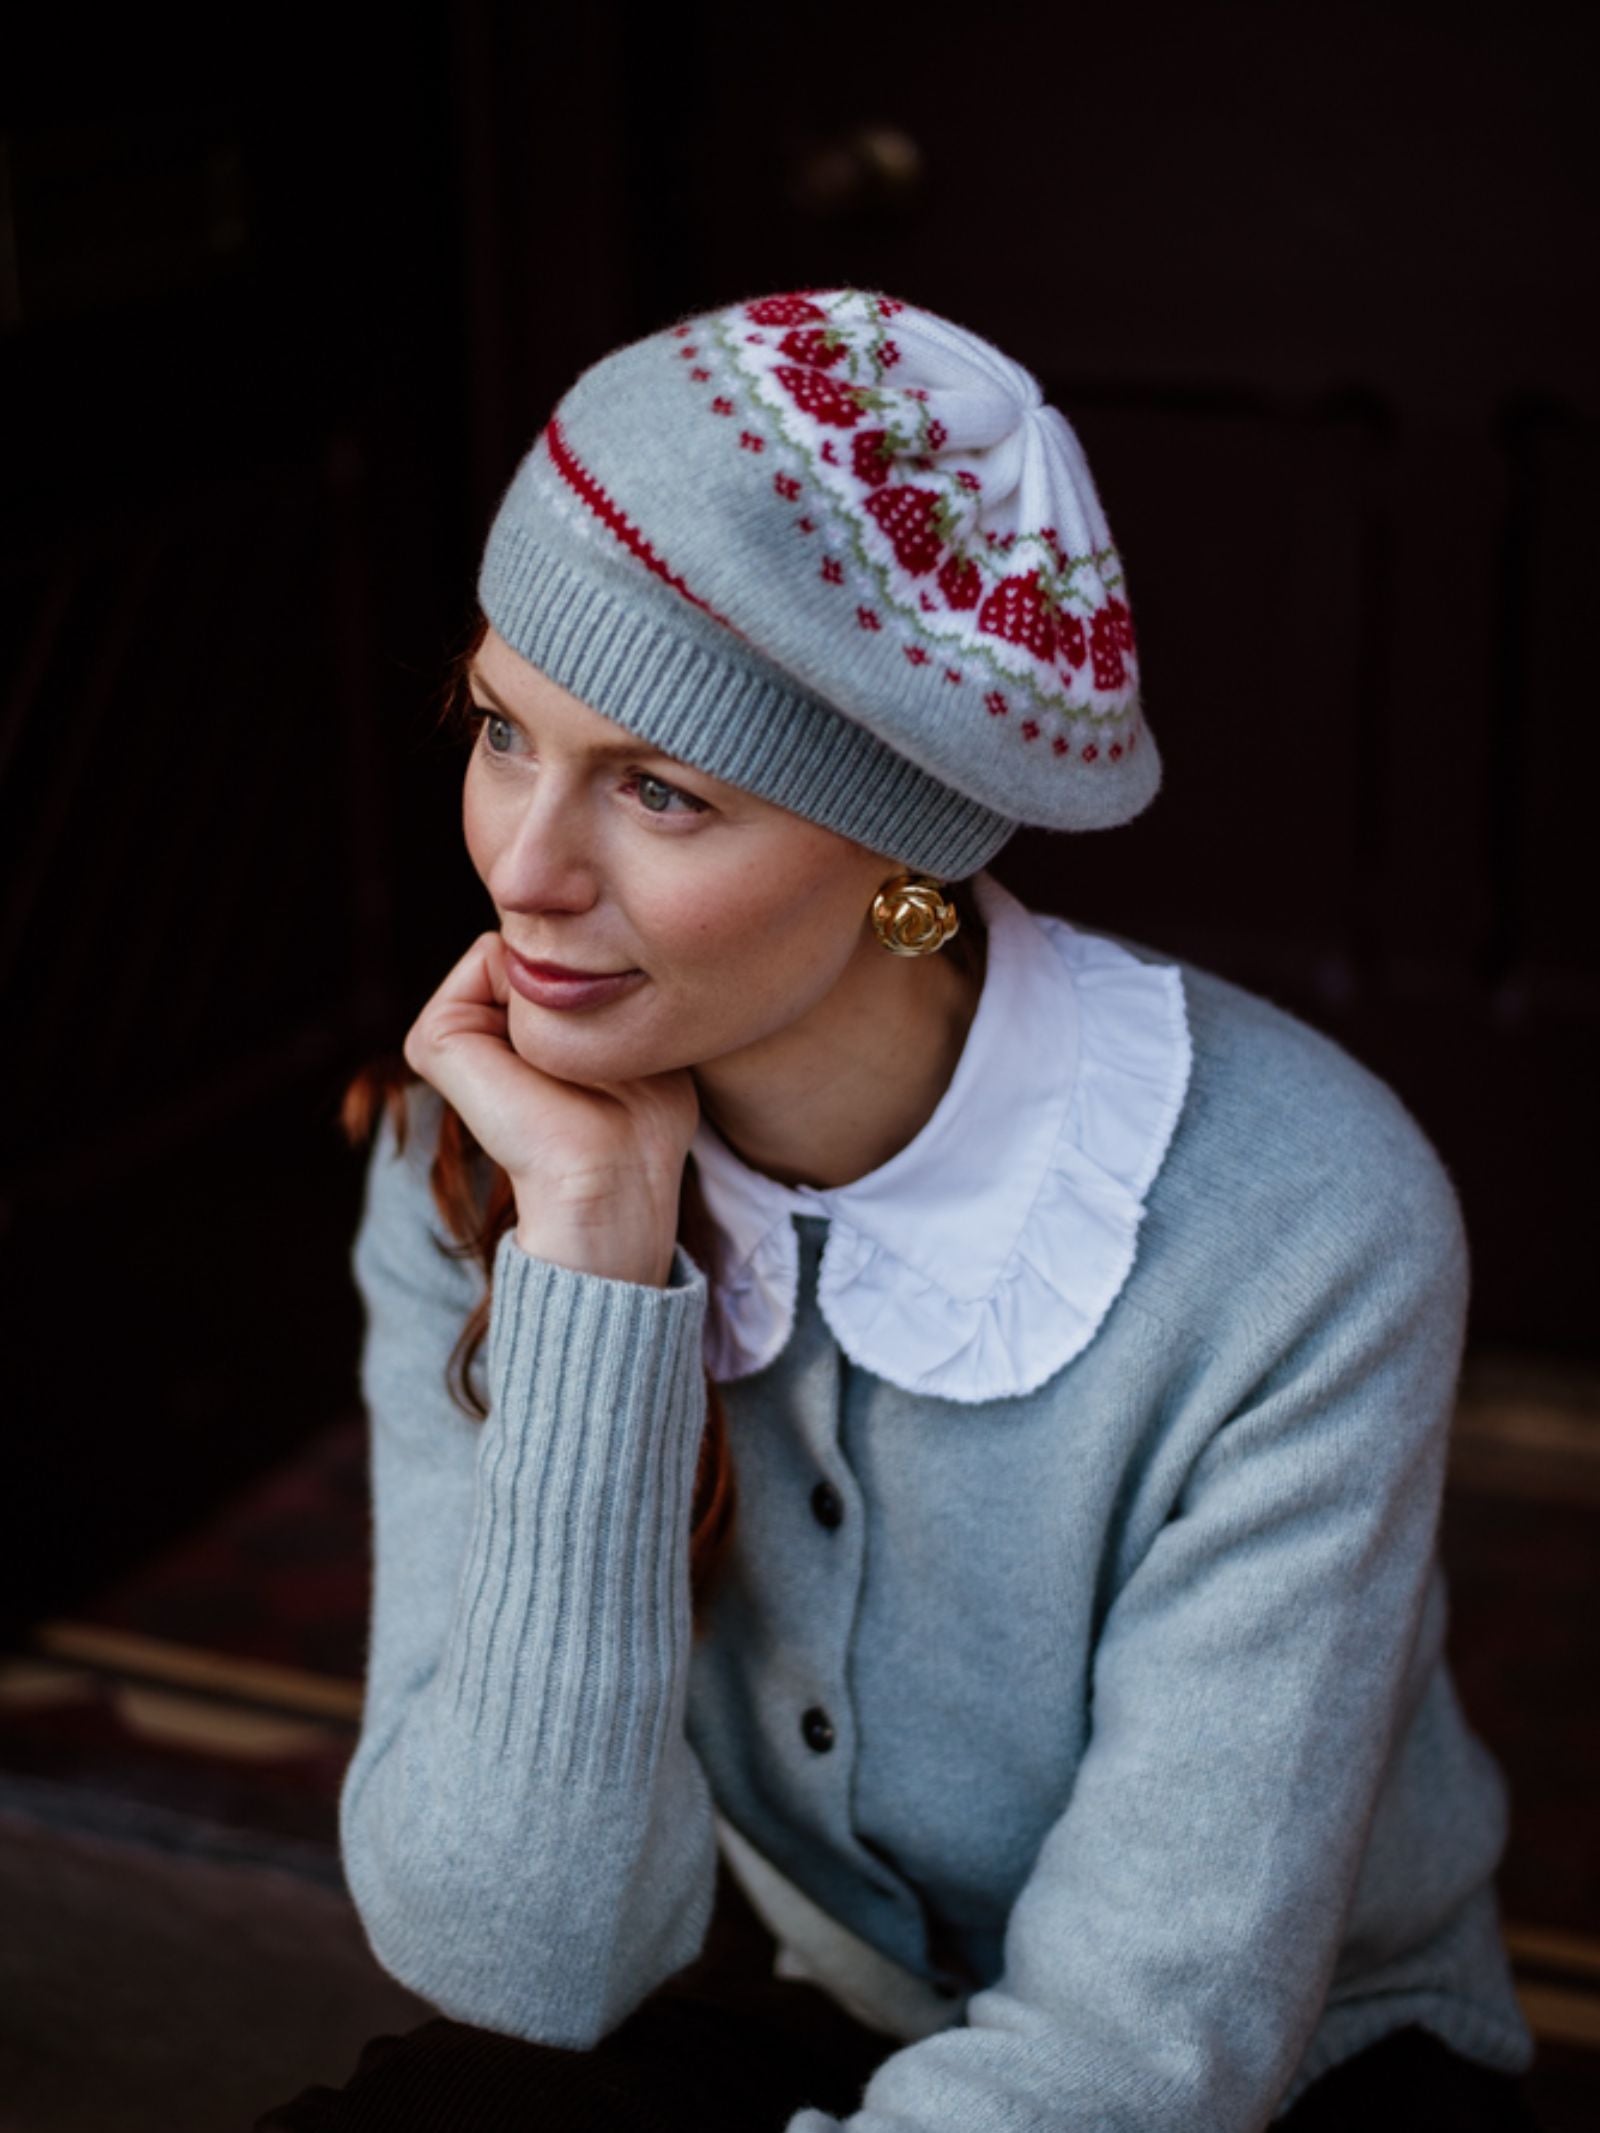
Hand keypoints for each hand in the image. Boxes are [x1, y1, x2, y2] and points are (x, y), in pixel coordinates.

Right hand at [402, 932, 698, 1287]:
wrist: (613, 1176)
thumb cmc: (645, 1120)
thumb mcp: (641, 1041)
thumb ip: (617, 992)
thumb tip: (607, 940)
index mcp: (521, 1035)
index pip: (555, 951)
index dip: (598, 963)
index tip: (622, 1025)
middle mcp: (480, 1030)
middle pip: (533, 942)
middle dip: (578, 964)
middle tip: (596, 1042)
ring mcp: (452, 1034)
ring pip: (513, 946)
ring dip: (558, 978)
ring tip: (568, 1050)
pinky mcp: (433, 1039)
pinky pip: (485, 955)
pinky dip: (526, 983)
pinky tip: (539, 1049)